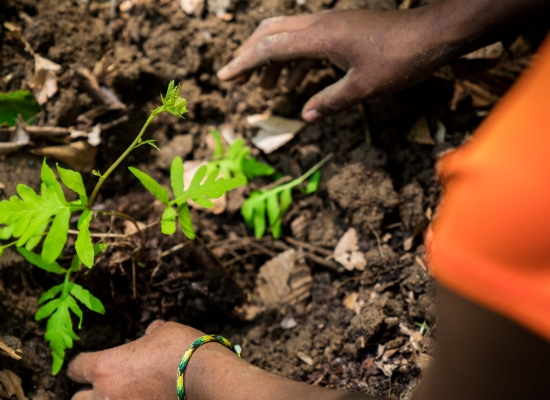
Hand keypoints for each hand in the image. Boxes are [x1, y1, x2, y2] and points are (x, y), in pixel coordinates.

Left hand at [67, 321, 213, 399]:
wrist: (212, 385)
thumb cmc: (185, 352)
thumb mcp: (163, 332)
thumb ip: (149, 334)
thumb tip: (151, 332)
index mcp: (105, 369)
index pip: (74, 369)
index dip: (80, 367)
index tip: (87, 366)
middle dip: (85, 397)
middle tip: (99, 392)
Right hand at [217, 7, 455, 121]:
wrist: (434, 34)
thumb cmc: (401, 59)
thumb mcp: (364, 88)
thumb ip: (330, 101)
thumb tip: (304, 116)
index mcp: (319, 36)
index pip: (269, 47)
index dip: (243, 63)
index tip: (224, 78)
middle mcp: (319, 24)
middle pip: (270, 33)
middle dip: (248, 56)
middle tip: (234, 80)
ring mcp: (330, 24)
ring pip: (287, 36)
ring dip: (271, 60)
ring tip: (264, 89)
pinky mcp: (341, 29)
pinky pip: (306, 41)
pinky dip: (293, 60)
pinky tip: (295, 83)